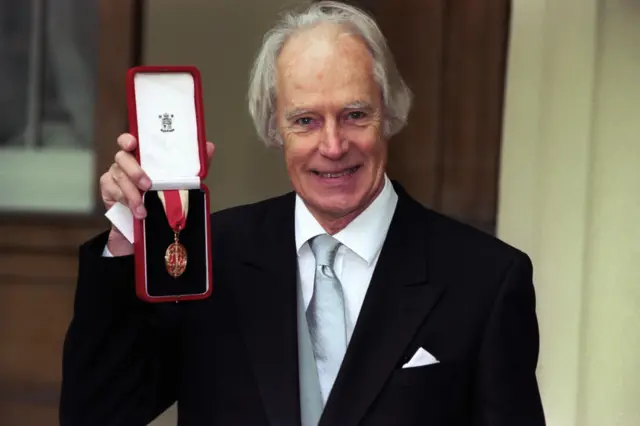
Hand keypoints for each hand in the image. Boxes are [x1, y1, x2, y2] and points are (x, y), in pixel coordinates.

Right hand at [100, 133, 214, 254]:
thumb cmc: (166, 196)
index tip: (133, 144)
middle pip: (121, 157)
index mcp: (142, 155)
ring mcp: (115, 175)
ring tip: (143, 208)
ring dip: (131, 193)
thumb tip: (208, 147)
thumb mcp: (183, 181)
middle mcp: (126, 162)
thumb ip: (193, 165)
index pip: (129, 140)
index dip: (128, 140)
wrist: (152, 225)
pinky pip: (111, 191)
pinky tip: (136, 211)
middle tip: (148, 185)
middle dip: (134, 171)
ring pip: (117, 177)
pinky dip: (124, 201)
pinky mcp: (108, 191)